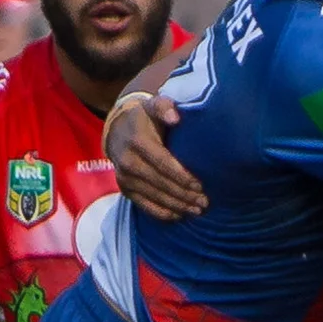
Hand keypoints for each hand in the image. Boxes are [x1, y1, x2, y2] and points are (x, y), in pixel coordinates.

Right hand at [107, 92, 207, 217]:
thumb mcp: (152, 106)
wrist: (118, 130)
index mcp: (138, 141)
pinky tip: (178, 215)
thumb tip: (175, 117)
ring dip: (177, 205)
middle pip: (160, 183)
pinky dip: (161, 212)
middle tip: (204, 202)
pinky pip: (143, 205)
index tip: (200, 185)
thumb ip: (164, 107)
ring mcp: (124, 177)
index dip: (182, 176)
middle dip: (183, 194)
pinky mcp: (124, 188)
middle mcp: (128, 161)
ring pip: (153, 196)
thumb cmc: (145, 118)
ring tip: (197, 210)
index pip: (163, 163)